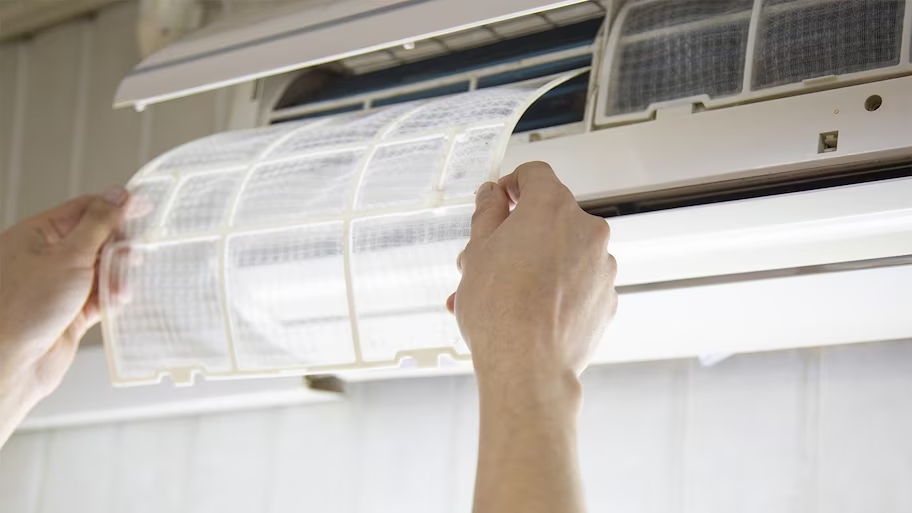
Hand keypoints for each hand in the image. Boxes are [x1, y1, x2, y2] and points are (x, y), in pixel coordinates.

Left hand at [0, 186, 127, 443]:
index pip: (83, 210)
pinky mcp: (70, 313)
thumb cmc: (24, 308)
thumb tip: (119, 195)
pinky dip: (112, 297)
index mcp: (35, 236)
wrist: (11, 364)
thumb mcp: (69, 256)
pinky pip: (100, 296)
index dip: (115, 206)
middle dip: (118, 245)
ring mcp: (58, 286)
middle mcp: (45, 258)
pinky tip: (119, 299)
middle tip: (138, 249)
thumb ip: (99, 224)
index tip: (145, 206)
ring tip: (123, 283)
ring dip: (117, 274)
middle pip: (95, 239)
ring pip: (100, 269)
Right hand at [449, 162, 616, 512]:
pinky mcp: (607, 299)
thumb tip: (492, 195)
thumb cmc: (500, 311)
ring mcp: (602, 266)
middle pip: (549, 217)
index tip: (500, 200)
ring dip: (536, 265)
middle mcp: (587, 230)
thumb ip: (487, 213)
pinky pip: (579, 283)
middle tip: (488, 260)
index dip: (512, 185)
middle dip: (519, 234)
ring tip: (502, 297)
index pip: (535, 174)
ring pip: (564, 253)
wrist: (527, 367)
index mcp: (552, 207)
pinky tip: (529, 313)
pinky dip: (558, 290)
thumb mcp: (476, 251)